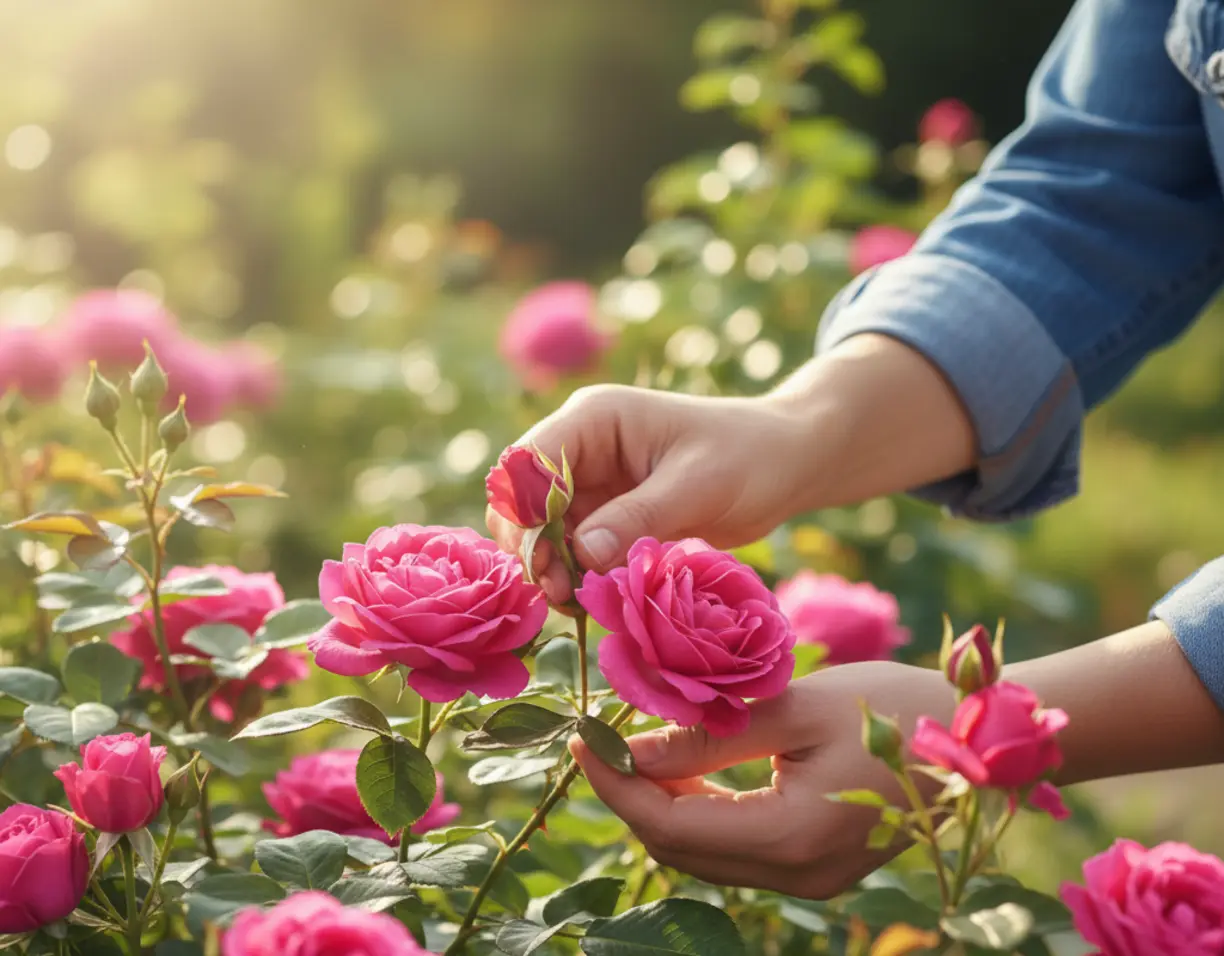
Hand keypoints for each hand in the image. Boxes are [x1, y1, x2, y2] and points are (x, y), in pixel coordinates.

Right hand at [487, 384, 813, 603]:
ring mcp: (591, 483)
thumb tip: (582, 554)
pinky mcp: (606, 516)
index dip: (523, 511)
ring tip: (575, 604)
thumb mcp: (697, 485)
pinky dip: (575, 576)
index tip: (545, 560)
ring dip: (550, 568)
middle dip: (532, 547)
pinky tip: (593, 600)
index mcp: (594, 418)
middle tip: (558, 593)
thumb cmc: (748, 457)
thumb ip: (638, 517)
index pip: (528, 462)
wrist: (784, 465)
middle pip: (522, 500)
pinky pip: (571, 550)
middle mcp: (581, 448)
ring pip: (542, 531)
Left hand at [569, 661, 954, 899]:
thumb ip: (709, 736)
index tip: (582, 739)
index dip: (615, 785)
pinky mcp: (817, 868)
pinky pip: (737, 850)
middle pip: (680, 850)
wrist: (975, 738)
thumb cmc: (891, 705)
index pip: (670, 825)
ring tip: (636, 748)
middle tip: (602, 739)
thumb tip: (630, 752)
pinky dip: (702, 813)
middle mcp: (796, 876)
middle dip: (631, 797)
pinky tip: (689, 770)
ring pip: (705, 855)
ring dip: (663, 806)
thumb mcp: (794, 707)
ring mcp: (809, 880)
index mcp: (791, 837)